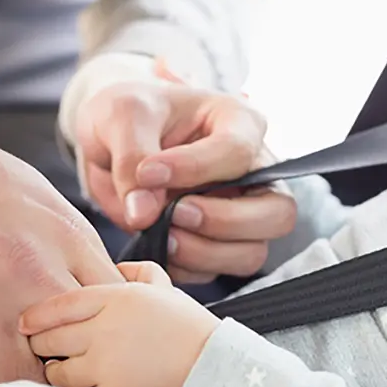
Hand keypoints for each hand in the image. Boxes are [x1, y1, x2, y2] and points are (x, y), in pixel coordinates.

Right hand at [0, 114, 123, 386]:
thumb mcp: (45, 200)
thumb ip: (80, 250)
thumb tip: (110, 290)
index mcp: (64, 239)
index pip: (112, 307)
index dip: (106, 326)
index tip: (93, 333)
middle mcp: (25, 272)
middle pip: (72, 350)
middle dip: (65, 357)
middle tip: (50, 353)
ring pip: (19, 375)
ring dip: (15, 369)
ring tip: (6, 350)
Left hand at [20, 262, 219, 386]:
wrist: (212, 360)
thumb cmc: (188, 324)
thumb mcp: (162, 285)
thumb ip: (135, 271)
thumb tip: (116, 268)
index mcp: (115, 298)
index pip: (59, 304)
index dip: (35, 315)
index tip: (25, 322)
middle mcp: (104, 329)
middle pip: (50, 340)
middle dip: (42, 346)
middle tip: (45, 349)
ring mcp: (106, 364)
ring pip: (57, 373)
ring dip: (57, 374)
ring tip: (65, 372)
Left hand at [74, 81, 296, 281]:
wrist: (109, 140)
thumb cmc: (128, 114)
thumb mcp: (121, 116)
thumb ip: (132, 158)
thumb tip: (144, 213)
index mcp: (239, 123)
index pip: (238, 152)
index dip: (194, 168)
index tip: (147, 173)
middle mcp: (253, 171)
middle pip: (277, 212)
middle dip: (224, 222)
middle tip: (176, 213)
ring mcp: (240, 212)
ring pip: (252, 252)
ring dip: (204, 252)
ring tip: (161, 233)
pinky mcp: (217, 244)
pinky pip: (215, 271)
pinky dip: (184, 267)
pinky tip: (157, 244)